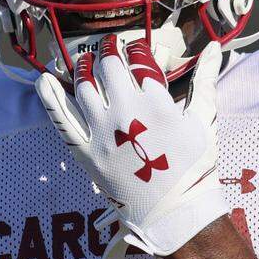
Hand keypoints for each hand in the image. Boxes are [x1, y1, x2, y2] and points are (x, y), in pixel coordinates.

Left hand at [35, 35, 228, 258]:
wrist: (174, 212)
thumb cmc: (194, 167)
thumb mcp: (204, 120)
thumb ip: (205, 80)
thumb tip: (214, 47)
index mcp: (155, 103)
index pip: (139, 60)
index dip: (136, 48)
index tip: (136, 47)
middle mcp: (125, 113)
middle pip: (109, 68)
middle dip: (109, 51)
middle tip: (110, 46)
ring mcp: (102, 133)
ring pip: (84, 87)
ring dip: (84, 68)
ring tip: (86, 61)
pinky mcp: (86, 153)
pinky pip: (62, 120)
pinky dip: (50, 97)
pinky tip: (44, 80)